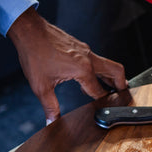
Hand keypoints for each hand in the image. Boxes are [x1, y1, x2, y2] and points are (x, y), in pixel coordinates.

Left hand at [8, 7, 127, 122]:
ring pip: (106, 64)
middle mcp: (88, 58)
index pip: (99, 91)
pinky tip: (90, 76)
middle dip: (121, 84)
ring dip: (110, 76)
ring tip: (110, 86)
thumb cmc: (34, 54)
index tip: (106, 110)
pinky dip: (99, 69)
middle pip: (115, 71)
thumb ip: (50, 106)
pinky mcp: (79, 46)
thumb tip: (51, 121)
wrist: (28, 30)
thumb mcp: (41, 86)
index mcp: (83, 69)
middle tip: (123, 94)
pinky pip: (96, 59)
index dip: (103, 102)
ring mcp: (85, 50)